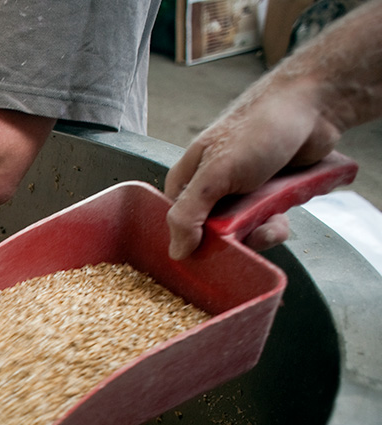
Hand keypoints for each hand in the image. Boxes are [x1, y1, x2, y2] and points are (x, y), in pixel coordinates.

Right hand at [164, 85, 339, 259]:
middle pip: (213, 233)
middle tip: (251, 231)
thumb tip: (175, 252)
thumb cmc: (259, 128)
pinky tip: (285, 217)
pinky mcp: (269, 195)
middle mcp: (213, 188)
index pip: (179, 223)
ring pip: (244, 232)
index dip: (193, 241)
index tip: (212, 250)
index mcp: (189, 180)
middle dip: (235, 239)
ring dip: (261, 234)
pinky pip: (267, 223)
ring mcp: (242, 192)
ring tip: (275, 221)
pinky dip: (277, 226)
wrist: (315, 106)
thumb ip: (188, 214)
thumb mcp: (214, 174)